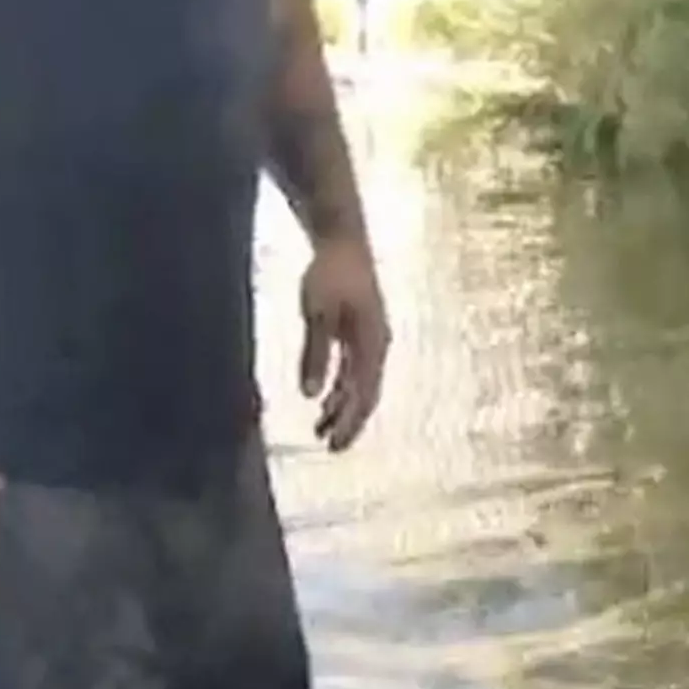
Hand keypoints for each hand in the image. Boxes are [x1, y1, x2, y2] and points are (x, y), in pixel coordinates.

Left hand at [296, 234, 388, 449]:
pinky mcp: (360, 332)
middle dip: (349, 421)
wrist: (342, 241)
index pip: (364, 394)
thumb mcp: (317, 316)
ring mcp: (371, 339)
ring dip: (343, 406)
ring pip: (360, 383)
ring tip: (320, 429)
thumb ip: (315, 355)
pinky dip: (341, 387)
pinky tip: (325, 400)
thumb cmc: (329, 274)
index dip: (351, 422)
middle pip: (366, 394)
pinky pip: (354, 369)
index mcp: (373, 344)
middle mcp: (377, 346)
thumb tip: (310, 396)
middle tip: (330, 447)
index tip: (335, 445)